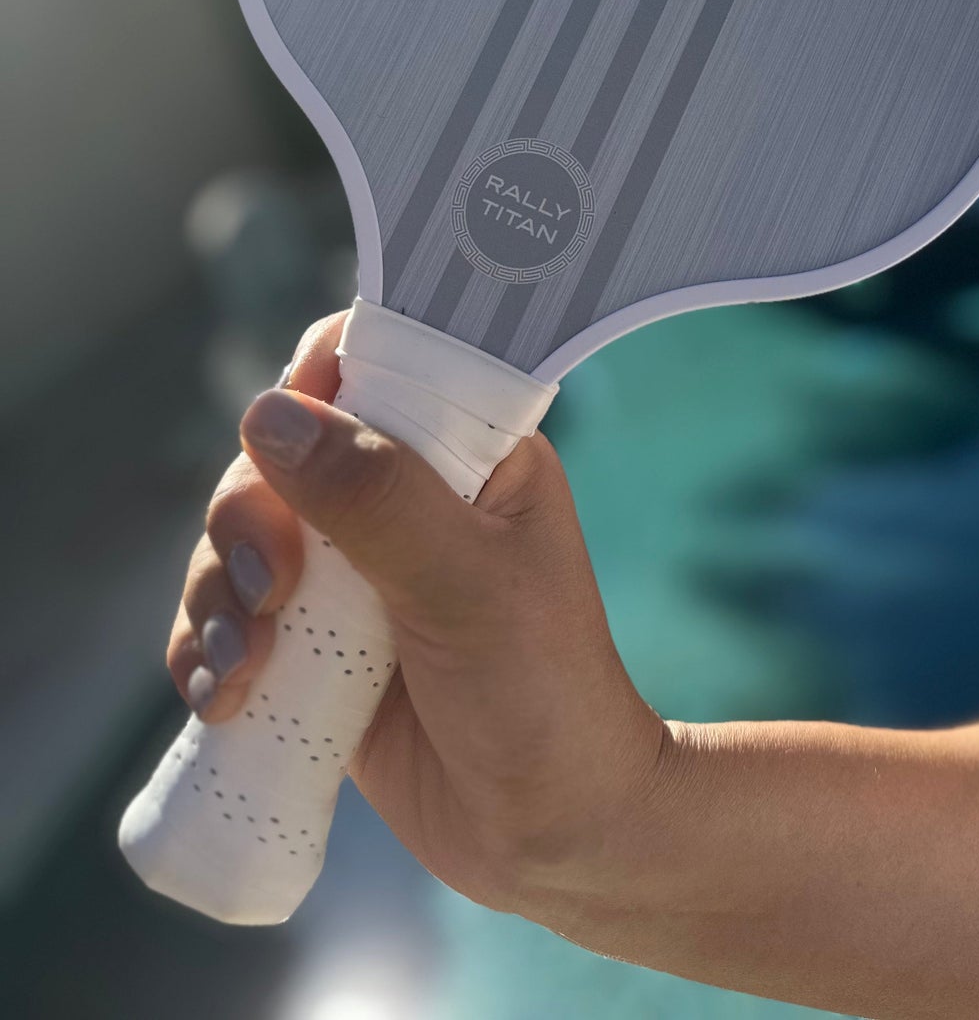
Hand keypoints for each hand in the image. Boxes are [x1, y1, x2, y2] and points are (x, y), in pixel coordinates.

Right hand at [166, 313, 672, 912]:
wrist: (551, 834)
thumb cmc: (541, 691)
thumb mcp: (466, 583)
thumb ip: (376, 497)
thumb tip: (270, 416)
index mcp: (468, 451)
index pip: (374, 363)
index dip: (312, 383)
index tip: (280, 438)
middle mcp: (405, 496)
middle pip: (280, 455)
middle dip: (247, 518)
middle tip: (270, 591)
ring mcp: (354, 573)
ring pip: (239, 539)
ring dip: (216, 595)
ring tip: (242, 670)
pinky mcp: (315, 647)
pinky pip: (230, 620)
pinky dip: (208, 651)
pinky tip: (222, 696)